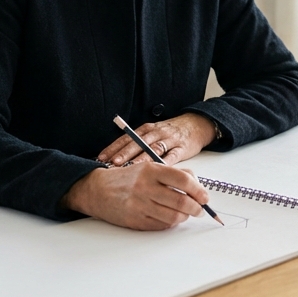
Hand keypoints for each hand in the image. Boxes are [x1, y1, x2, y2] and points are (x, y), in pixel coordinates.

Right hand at [64, 163, 211, 229]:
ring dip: (184, 217)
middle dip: (196, 208)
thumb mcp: (149, 167)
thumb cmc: (127, 179)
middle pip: (181, 201)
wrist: (97, 190)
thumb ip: (173, 173)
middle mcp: (145, 187)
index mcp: (151, 170)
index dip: (199, 191)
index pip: (183, 180)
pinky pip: (162, 225)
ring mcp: (140, 205)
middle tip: (199, 210)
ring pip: (174, 216)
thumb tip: (197, 185)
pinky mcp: (136, 220)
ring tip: (185, 214)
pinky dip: (170, 223)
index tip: (205, 197)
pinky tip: (170, 217)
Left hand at [98, 113, 216, 165]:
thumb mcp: (152, 134)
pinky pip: (173, 156)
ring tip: (131, 169)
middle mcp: (155, 133)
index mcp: (146, 130)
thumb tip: (115, 160)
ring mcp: (169, 140)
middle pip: (137, 143)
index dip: (113, 148)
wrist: (196, 125)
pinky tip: (158, 171)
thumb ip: (137, 145)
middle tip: (113, 164)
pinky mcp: (182, 148)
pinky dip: (165, 163)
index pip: (126, 138)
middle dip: (124, 154)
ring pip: (153, 149)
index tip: (101, 157)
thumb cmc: (170, 133)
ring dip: (141, 159)